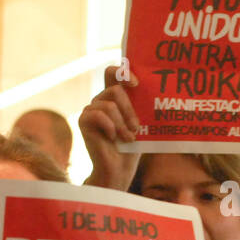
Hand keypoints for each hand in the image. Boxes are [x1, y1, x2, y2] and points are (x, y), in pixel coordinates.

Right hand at [79, 66, 141, 189]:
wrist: (119, 169)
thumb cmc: (132, 146)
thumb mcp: (141, 122)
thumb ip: (141, 105)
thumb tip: (155, 90)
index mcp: (115, 97)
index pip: (113, 73)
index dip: (123, 71)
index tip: (136, 83)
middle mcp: (101, 100)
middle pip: (115, 90)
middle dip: (129, 109)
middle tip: (136, 127)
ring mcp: (91, 109)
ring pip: (109, 105)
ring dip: (122, 123)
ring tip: (128, 137)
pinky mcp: (83, 120)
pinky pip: (98, 114)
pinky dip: (110, 127)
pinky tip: (113, 137)